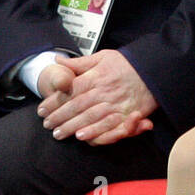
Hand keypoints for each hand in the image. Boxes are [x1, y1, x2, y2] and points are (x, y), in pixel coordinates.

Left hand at [36, 50, 156, 145]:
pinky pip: (107, 126)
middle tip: (47, 125)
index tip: (42, 110)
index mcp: (94, 77)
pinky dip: (94, 132)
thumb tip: (58, 60)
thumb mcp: (101, 57)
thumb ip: (78, 63)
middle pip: (75, 107)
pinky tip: (82, 137)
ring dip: (72, 127)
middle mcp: (102, 91)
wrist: (152, 69)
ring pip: (88, 118)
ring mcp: (113, 104)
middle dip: (59, 117)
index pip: (68, 91)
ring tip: (59, 134)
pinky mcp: (125, 114)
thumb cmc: (125, 63)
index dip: (53, 102)